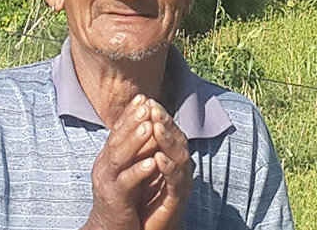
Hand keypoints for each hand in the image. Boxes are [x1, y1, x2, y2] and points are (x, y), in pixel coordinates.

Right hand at [84, 95, 157, 229]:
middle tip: (146, 104)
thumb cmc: (122, 197)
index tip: (143, 97)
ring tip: (148, 126)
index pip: (118, 130)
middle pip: (117, 139)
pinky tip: (152, 162)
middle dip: (132, 121)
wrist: (109, 228)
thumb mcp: (125, 168)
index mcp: (108, 156)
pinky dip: (139, 171)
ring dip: (135, 141)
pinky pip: (126, 182)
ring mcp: (107, 182)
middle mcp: (104, 166)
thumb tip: (147, 124)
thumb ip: (132, 149)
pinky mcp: (115, 199)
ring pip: (119, 157)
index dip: (130, 114)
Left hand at [140, 99, 192, 229]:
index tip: (146, 99)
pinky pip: (176, 181)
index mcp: (171, 156)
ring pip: (180, 156)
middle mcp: (180, 166)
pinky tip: (159, 158)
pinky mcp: (178, 199)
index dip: (158, 115)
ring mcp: (181, 181)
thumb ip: (142, 144)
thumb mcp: (142, 164)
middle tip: (153, 107)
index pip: (167, 130)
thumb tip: (135, 115)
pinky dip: (169, 168)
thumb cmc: (144, 194)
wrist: (145, 226)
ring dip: (167, 141)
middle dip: (165, 122)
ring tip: (156, 127)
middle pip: (177, 138)